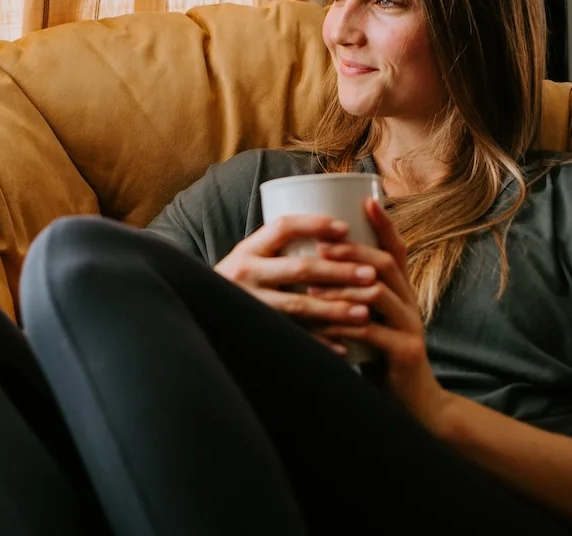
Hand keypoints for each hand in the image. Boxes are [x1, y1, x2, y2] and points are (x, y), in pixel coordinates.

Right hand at [215, 215, 379, 353]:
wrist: (201, 312)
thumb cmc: (240, 282)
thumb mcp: (251, 259)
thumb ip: (280, 249)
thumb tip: (338, 230)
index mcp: (248, 249)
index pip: (283, 227)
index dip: (315, 225)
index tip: (345, 228)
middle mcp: (246, 274)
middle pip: (299, 269)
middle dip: (339, 272)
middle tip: (370, 275)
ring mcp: (250, 304)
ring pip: (299, 306)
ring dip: (334, 310)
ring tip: (365, 313)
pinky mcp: (255, 331)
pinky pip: (292, 337)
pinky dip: (319, 343)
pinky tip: (344, 347)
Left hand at [316, 199, 453, 434]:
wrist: (414, 405)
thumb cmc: (380, 359)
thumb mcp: (370, 322)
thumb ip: (353, 298)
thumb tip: (313, 271)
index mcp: (402, 292)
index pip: (396, 249)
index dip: (384, 224)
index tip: (366, 200)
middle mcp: (410, 303)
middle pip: (384, 265)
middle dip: (353, 251)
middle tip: (322, 246)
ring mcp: (410, 327)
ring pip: (379, 294)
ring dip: (345, 286)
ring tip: (315, 283)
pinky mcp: (405, 352)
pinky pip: (374, 332)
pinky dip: (347, 324)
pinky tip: (325, 322)